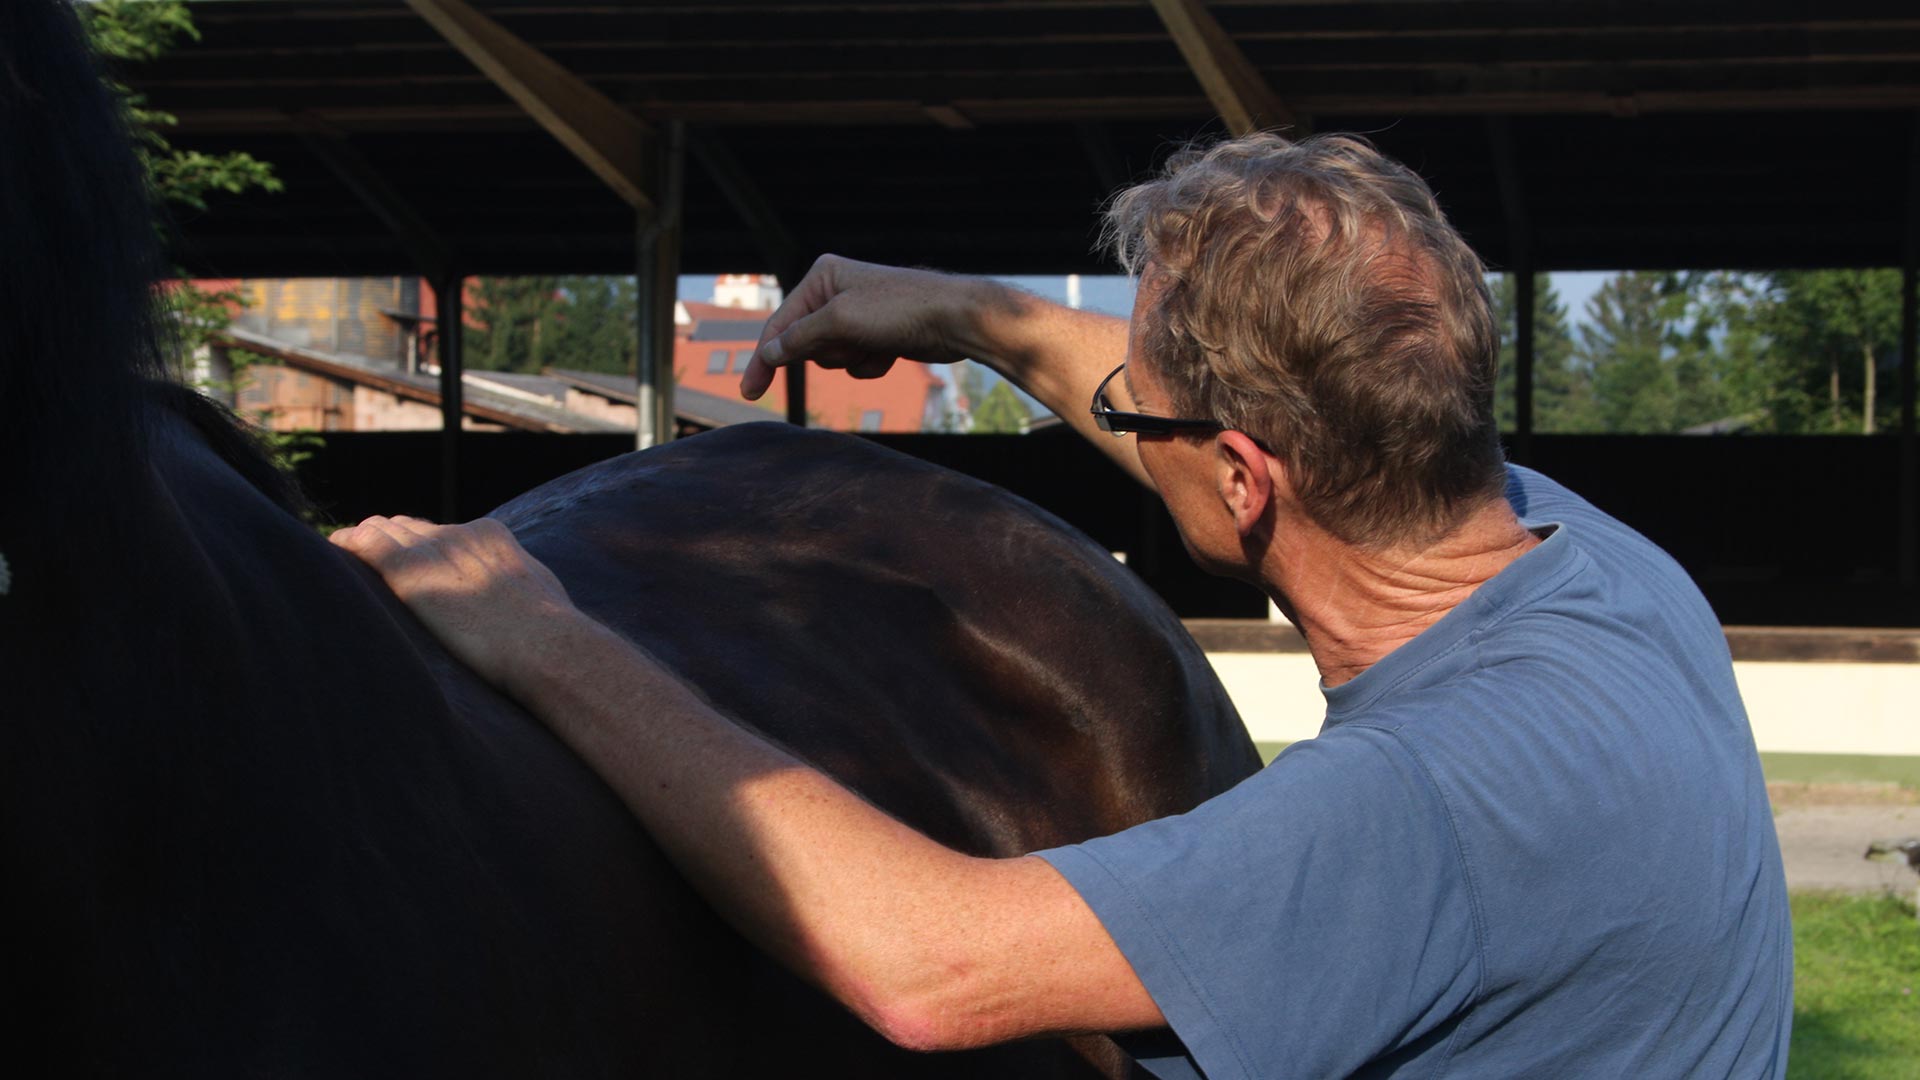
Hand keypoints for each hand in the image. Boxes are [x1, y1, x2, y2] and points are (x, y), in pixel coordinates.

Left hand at [330, 515, 582, 693]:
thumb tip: (524, 587)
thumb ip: (520, 579)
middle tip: (364, 556)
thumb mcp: (539, 589)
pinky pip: (364, 544)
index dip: (419, 543)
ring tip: (343, 553)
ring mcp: (432, 549)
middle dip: (387, 539)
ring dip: (362, 541)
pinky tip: (333, 550)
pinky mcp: (409, 569)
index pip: (440, 530)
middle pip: (407, 526)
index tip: (407, 558)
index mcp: (489, 534)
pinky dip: (346, 544)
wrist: (543, 642)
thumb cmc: (550, 630)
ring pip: (381, 529)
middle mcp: (458, 534)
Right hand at [739, 254, 979, 400]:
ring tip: (878, 343)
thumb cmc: (901, 309)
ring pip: (831, 359)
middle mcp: (837, 293)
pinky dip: (870, 365)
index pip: (781, 324)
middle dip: (828, 353)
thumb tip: (771, 352)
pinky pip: (856, 365)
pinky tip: (893, 352)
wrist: (955, 319)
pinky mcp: (877, 337)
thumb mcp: (840, 320)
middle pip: (805, 344)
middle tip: (855, 345)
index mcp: (823, 277)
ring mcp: (858, 317)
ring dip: (851, 360)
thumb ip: (800, 337)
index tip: (749, 392)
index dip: (763, 359)